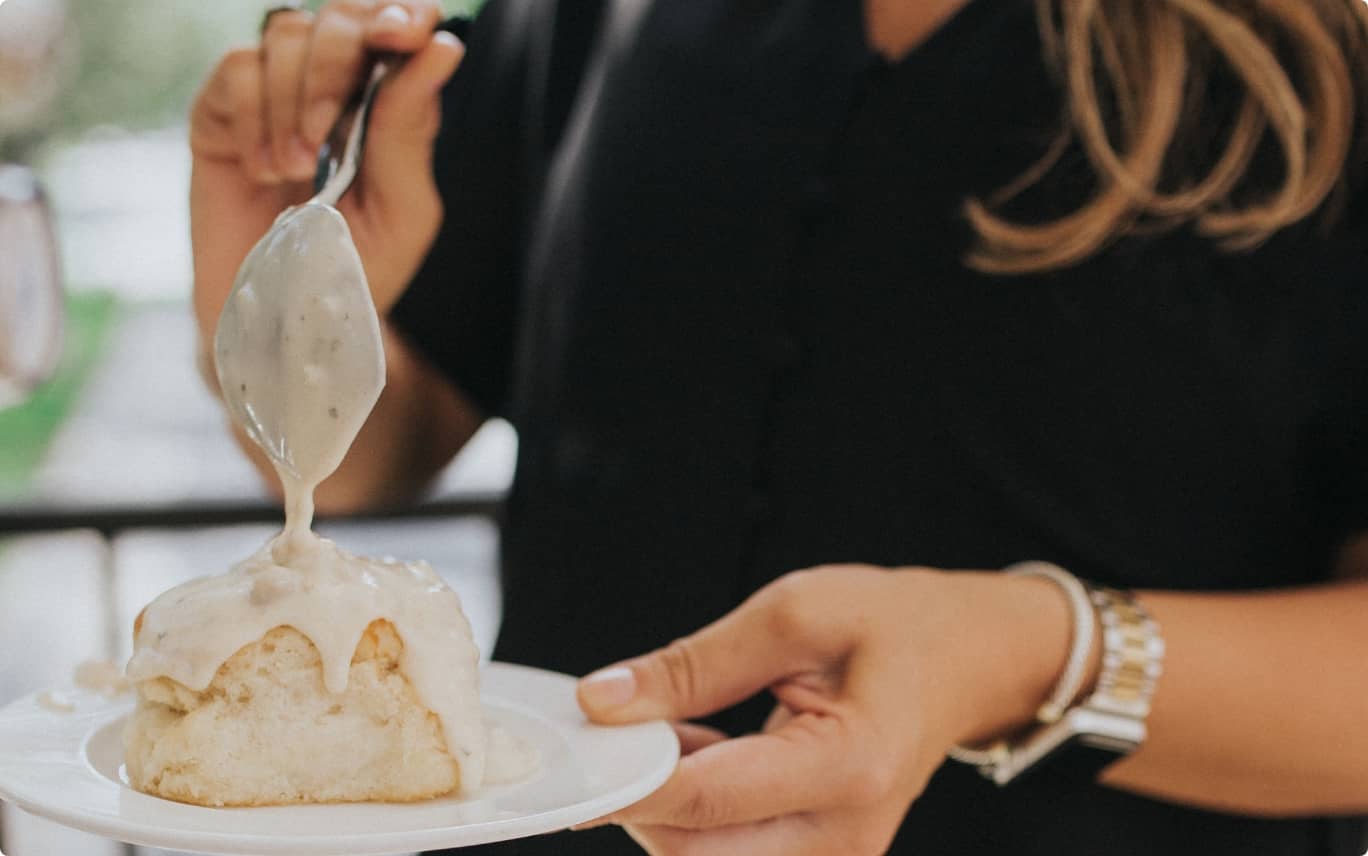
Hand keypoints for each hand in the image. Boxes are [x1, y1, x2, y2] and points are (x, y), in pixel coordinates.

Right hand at [189, 0, 463, 344]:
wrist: (283, 322)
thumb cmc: (354, 270)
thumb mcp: (402, 210)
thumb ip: (411, 129)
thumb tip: (443, 47)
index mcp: (390, 104)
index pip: (399, 24)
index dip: (401, 13)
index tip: (402, 35)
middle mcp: (334, 86)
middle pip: (339, 15)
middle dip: (336, 64)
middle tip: (326, 136)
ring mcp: (275, 94)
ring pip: (285, 32)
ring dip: (293, 101)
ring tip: (295, 173)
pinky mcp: (222, 112)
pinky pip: (236, 68)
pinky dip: (253, 115)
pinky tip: (262, 170)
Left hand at [575, 565, 1072, 855]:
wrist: (967, 660)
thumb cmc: (894, 627)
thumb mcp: (791, 614)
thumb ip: (692, 664)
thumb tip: (605, 700)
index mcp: (848, 765)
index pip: (705, 795)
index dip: (627, 777)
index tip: (577, 749)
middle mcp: (845, 833)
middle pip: (695, 851)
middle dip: (638, 796)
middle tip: (623, 725)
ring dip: (665, 802)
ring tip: (677, 723)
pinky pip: (729, 852)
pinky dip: (693, 808)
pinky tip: (699, 747)